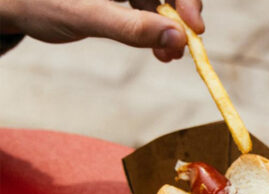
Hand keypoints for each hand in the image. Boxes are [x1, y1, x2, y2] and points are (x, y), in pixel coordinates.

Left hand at [0, 0, 203, 61]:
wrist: (11, 4)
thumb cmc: (39, 2)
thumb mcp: (86, 16)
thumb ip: (131, 27)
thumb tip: (178, 38)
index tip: (195, 28)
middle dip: (181, 17)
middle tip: (185, 46)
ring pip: (161, 1)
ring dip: (171, 29)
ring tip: (170, 57)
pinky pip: (148, 9)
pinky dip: (156, 31)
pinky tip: (159, 52)